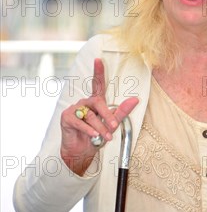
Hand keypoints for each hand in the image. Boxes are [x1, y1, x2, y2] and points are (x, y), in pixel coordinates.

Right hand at [60, 58, 138, 174]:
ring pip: (90, 115)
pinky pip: (79, 122)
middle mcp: (85, 103)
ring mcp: (74, 109)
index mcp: (96, 102)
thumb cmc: (96, 136)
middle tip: (114, 126)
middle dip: (107, 115)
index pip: (97, 84)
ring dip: (100, 127)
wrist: (81, 152)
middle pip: (98, 102)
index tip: (98, 60)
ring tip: (106, 137)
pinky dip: (88, 130)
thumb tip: (135, 99)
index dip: (98, 72)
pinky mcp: (67, 118)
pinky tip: (93, 135)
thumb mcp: (111, 125)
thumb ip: (122, 112)